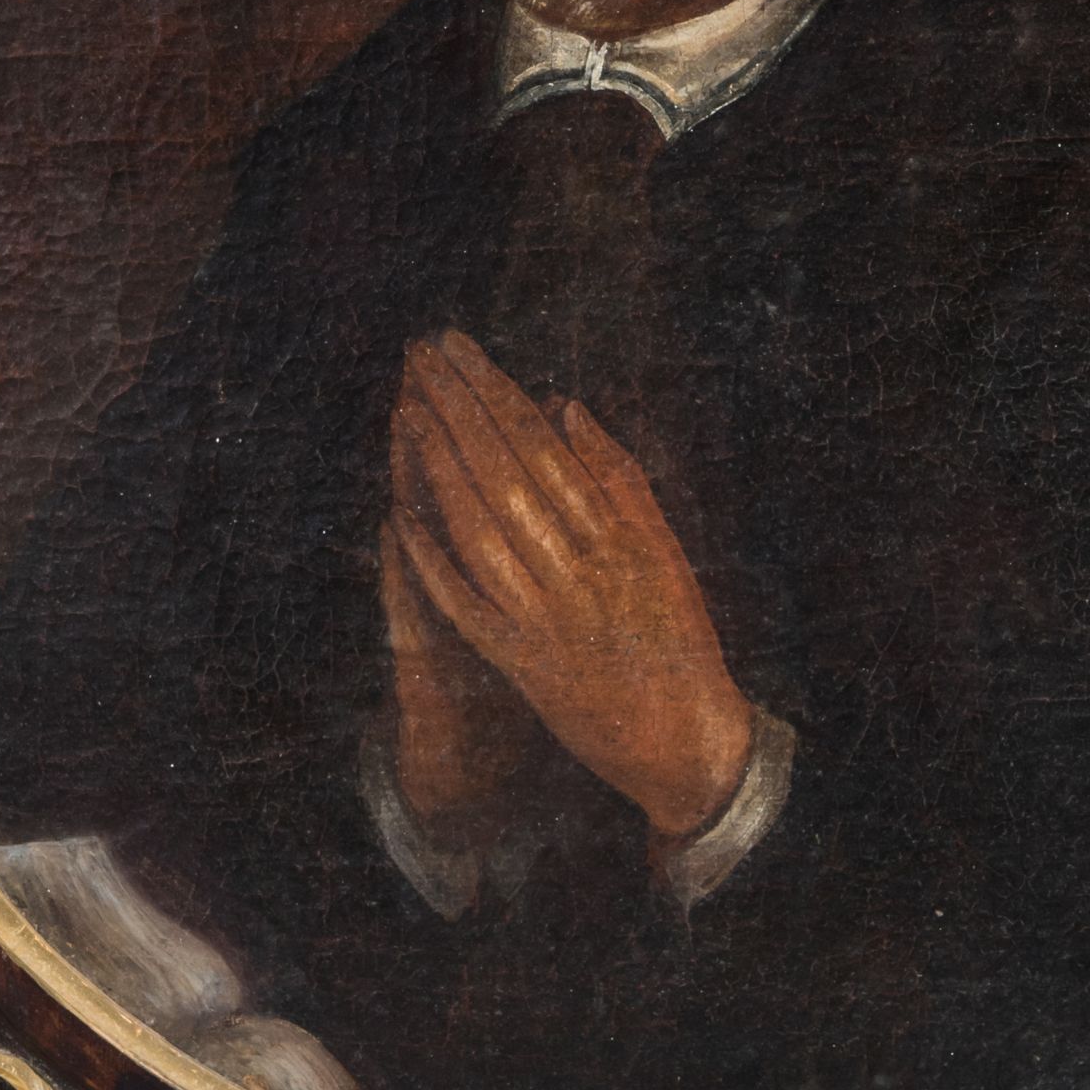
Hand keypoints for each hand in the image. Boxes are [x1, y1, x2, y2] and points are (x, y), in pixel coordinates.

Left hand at [391, 331, 753, 842]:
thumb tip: (565, 406)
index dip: (495, 391)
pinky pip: (468, 606)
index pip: (542, 443)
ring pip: (482, 527)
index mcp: (619, 533)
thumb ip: (619, 476)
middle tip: (422, 355)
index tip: (458, 347)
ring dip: (441, 467)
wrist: (689, 742)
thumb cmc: (681, 639)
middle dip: (460, 408)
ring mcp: (548, 617)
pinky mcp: (522, 665)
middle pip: (506, 472)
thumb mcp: (665, 548)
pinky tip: (401, 518)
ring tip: (410, 411)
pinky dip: (434, 562)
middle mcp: (582, 568)